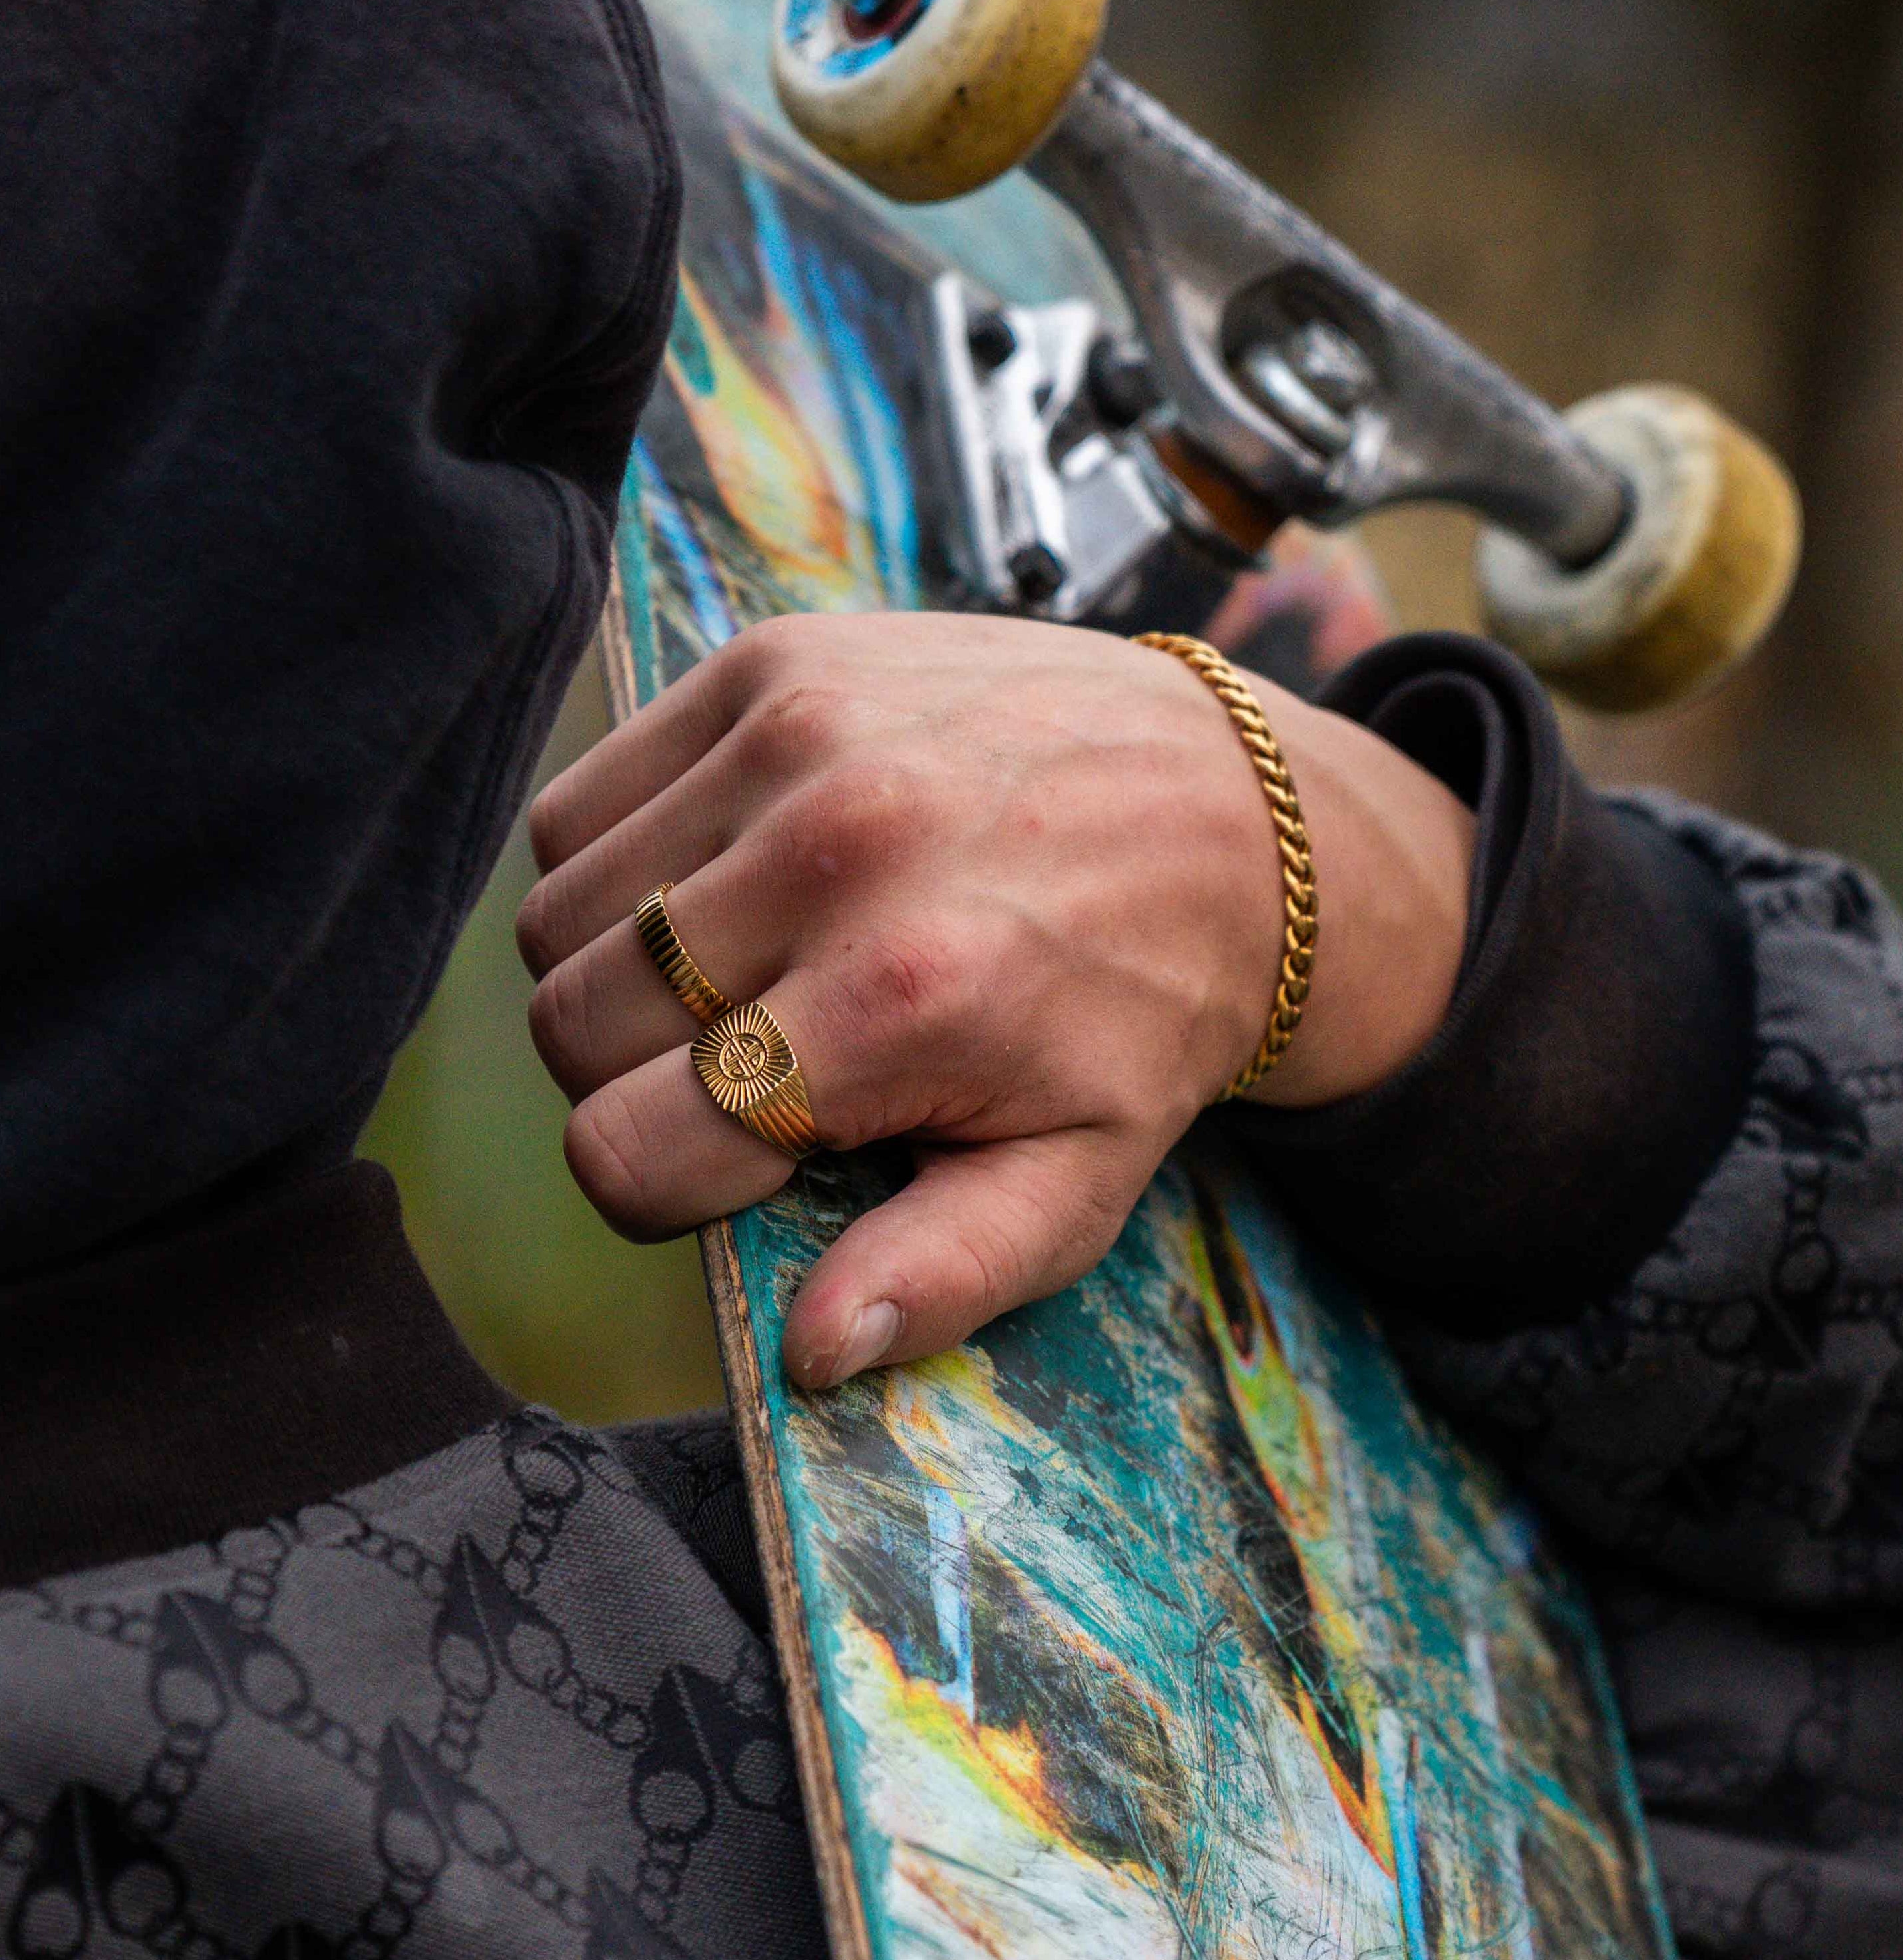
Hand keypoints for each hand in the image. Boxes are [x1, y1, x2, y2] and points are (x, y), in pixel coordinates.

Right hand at [517, 613, 1470, 1386]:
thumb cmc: (1147, 1005)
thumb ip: (944, 1274)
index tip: (747, 1153)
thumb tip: (808, 1351)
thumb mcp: (1083, 1173)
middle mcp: (834, 851)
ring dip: (619, 973)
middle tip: (750, 1060)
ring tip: (742, 970)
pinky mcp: (775, 661)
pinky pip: (581, 802)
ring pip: (558, 916)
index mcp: (902, 1003)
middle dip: (637, 1081)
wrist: (1235, 806)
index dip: (665, 1186)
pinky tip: (724, 881)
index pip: (628, 1149)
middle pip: (570, 1030)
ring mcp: (795, 737)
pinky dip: (617, 861)